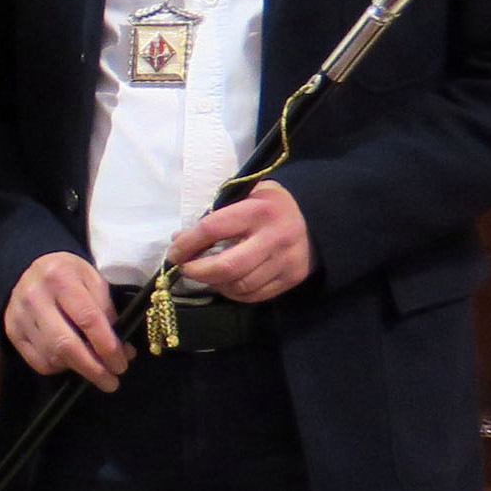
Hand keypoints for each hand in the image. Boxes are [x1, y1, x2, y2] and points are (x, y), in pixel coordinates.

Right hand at [2, 251, 132, 391]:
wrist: (30, 267)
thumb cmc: (69, 275)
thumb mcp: (93, 279)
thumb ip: (107, 311)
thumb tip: (122, 350)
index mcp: (61, 278)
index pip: (87, 319)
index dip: (107, 347)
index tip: (121, 364)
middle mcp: (35, 297)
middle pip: (65, 344)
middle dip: (93, 369)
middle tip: (112, 382)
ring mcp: (19, 315)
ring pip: (52, 357)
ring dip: (78, 369)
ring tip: (93, 368)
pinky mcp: (11, 331)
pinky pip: (38, 362)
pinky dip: (58, 368)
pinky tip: (69, 360)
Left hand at [168, 180, 312, 302]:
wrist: (316, 218)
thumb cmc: (270, 204)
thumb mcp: (244, 195)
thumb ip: (214, 215)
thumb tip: (179, 239)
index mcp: (257, 210)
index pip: (213, 229)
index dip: (188, 243)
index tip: (173, 252)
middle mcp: (273, 237)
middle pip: (228, 266)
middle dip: (199, 271)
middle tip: (185, 269)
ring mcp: (285, 261)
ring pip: (241, 285)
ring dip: (215, 284)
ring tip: (205, 276)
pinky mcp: (291, 278)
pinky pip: (255, 295)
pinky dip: (234, 293)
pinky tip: (226, 283)